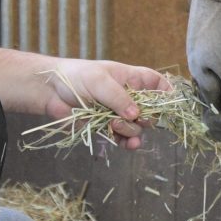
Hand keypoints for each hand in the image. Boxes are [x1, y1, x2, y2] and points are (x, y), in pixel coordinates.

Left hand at [44, 59, 170, 149]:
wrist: (50, 91)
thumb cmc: (75, 77)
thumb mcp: (99, 81)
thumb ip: (119, 97)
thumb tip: (136, 114)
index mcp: (130, 78)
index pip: (156, 83)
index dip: (166, 93)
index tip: (171, 106)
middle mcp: (127, 96)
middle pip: (150, 111)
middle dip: (145, 118)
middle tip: (131, 117)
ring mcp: (117, 113)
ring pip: (137, 127)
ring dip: (131, 130)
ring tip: (114, 126)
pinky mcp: (105, 127)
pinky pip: (123, 138)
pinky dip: (126, 142)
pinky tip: (126, 144)